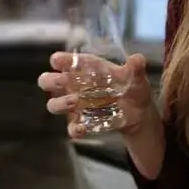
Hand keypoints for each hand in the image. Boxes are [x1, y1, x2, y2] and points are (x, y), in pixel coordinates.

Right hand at [38, 51, 153, 138]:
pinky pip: (71, 127)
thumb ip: (136, 68)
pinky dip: (74, 129)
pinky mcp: (81, 123)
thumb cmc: (133, 88)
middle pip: (49, 80)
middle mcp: (76, 85)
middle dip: (50, 81)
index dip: (61, 60)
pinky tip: (81, 129)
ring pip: (54, 104)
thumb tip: (138, 59)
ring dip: (61, 103)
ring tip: (75, 101)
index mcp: (88, 69)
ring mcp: (75, 105)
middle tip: (60, 81)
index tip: (56, 60)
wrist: (139, 114)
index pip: (69, 62)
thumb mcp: (137, 77)